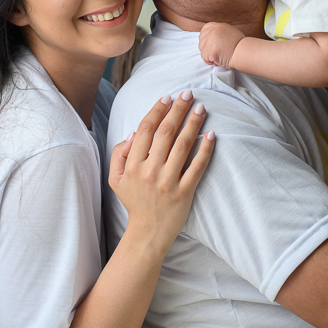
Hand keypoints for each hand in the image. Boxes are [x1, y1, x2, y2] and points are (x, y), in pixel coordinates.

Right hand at [107, 91, 215, 251]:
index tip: (167, 97)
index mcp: (133, 165)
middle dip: (178, 110)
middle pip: (166, 132)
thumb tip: (134, 132)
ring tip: (201, 108)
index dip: (157, 110)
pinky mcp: (184, 193)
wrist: (147, 233)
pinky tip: (212, 135)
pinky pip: (197, 167)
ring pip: (183, 145)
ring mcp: (168, 182)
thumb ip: (119, 153)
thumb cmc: (134, 202)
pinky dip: (205, 149)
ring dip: (193, 124)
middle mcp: (150, 171)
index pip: (145, 130)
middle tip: (188, 94)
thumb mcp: (116, 178)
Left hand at [198, 22, 245, 67]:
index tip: (212, 45)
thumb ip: (220, 33)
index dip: (206, 39)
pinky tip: (219, 60)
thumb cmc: (240, 47)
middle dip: (207, 48)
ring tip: (220, 56)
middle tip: (219, 52)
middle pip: (201, 40)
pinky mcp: (210, 50)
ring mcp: (211, 40)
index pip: (204, 30)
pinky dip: (210, 61)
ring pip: (202, 49)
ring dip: (209, 54)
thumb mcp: (230, 33)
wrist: (245, 53)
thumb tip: (211, 38)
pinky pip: (204, 57)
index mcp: (219, 26)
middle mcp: (213, 31)